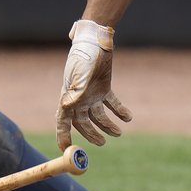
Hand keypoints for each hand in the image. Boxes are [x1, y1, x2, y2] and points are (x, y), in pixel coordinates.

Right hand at [56, 19, 131, 149]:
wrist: (96, 41)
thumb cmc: (84, 57)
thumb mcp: (80, 75)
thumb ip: (75, 92)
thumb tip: (66, 107)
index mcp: (68, 97)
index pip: (63, 121)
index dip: (63, 136)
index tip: (66, 149)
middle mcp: (78, 98)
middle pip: (82, 123)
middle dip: (91, 134)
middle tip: (102, 143)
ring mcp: (91, 94)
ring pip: (98, 116)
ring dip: (107, 126)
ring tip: (118, 133)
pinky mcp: (103, 88)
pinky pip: (111, 104)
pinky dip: (119, 111)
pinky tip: (128, 117)